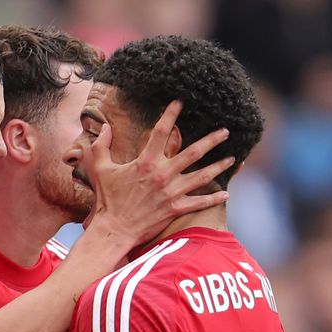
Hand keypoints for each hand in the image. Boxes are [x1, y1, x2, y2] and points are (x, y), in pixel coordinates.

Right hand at [83, 100, 232, 245]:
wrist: (114, 229)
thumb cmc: (107, 199)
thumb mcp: (99, 169)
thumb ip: (101, 146)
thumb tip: (104, 126)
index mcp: (146, 162)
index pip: (161, 132)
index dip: (171, 114)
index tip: (180, 102)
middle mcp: (163, 174)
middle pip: (194, 152)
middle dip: (212, 140)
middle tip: (226, 131)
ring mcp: (172, 192)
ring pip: (202, 176)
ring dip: (219, 167)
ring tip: (232, 159)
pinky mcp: (175, 209)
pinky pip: (199, 202)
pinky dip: (213, 199)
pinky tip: (226, 193)